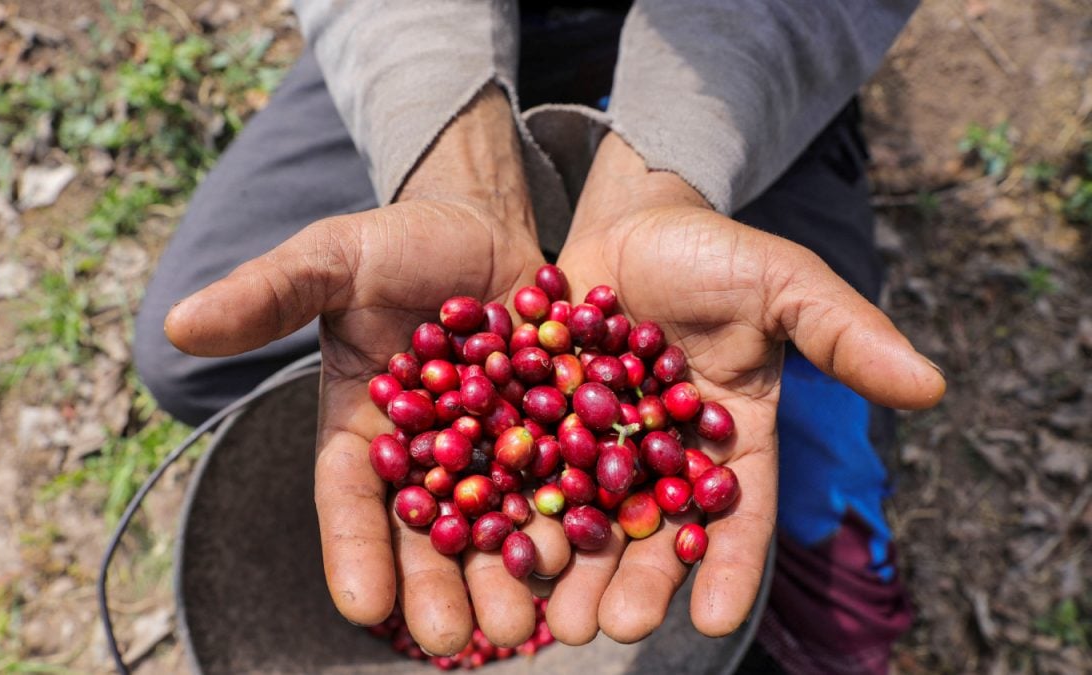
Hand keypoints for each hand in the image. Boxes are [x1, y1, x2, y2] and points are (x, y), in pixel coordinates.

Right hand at [164, 85, 568, 653]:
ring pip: (502, 527)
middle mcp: (427, 459)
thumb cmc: (396, 244)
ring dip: (511, 577)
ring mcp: (494, 452)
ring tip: (525, 622)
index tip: (364, 607)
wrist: (484, 225)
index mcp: (363, 433)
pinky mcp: (558, 434)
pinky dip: (576, 524)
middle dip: (440, 589)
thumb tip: (176, 325)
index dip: (354, 551)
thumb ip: (267, 295)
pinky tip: (590, 563)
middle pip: (430, 534)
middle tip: (457, 640)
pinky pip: (568, 485)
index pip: (350, 501)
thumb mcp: (332, 259)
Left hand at [544, 133, 944, 643]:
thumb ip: (844, 332)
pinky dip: (509, 504)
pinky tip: (488, 539)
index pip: (736, 518)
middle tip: (608, 629)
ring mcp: (596, 445)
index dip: (726, 568)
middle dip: (633, 584)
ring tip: (545, 610)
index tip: (715, 621)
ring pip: (582, 515)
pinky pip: (524, 469)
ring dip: (566, 565)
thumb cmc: (718, 255)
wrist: (633, 221)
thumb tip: (933, 386)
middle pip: (650, 533)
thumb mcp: (783, 283)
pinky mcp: (540, 421)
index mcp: (729, 445)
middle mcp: (662, 460)